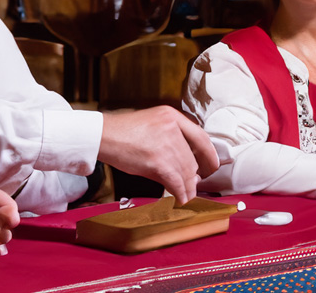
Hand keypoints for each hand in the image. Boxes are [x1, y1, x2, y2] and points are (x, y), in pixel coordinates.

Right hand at [97, 106, 219, 204]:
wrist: (102, 136)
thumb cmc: (121, 132)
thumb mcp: (151, 123)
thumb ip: (169, 135)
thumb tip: (183, 161)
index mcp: (172, 116)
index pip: (201, 137)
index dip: (209, 155)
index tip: (212, 165)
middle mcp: (173, 128)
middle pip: (192, 159)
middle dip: (194, 176)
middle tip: (193, 185)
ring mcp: (167, 145)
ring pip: (186, 173)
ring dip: (188, 187)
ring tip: (186, 195)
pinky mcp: (160, 163)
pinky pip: (177, 183)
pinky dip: (181, 194)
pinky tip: (180, 199)